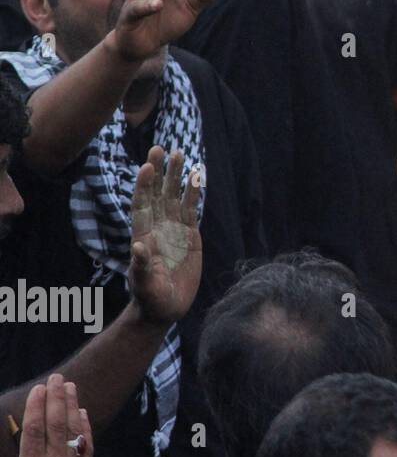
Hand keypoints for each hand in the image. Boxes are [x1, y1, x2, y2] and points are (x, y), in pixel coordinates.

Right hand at [0, 374, 93, 456]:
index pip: (34, 431)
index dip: (36, 407)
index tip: (38, 388)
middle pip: (56, 425)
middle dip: (56, 398)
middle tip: (57, 377)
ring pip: (74, 432)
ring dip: (73, 406)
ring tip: (71, 386)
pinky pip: (87, 446)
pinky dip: (86, 427)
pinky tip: (84, 412)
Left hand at [128, 146, 202, 325]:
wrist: (165, 308)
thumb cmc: (151, 298)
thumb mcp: (144, 284)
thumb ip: (142, 266)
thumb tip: (139, 247)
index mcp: (144, 236)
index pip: (143, 205)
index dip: (144, 186)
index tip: (147, 166)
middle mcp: (158, 228)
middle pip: (159, 194)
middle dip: (159, 171)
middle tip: (160, 148)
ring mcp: (175, 230)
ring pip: (176, 197)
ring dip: (177, 176)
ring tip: (180, 154)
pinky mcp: (191, 235)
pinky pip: (192, 209)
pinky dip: (194, 193)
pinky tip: (197, 177)